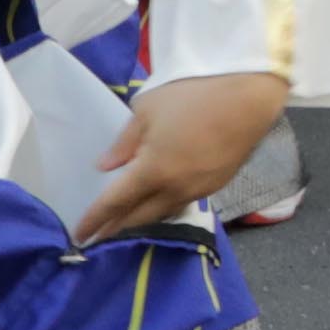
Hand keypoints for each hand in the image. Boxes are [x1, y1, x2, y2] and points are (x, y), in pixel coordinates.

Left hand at [74, 68, 289, 243]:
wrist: (249, 96)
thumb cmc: (192, 94)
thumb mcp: (146, 110)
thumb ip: (125, 142)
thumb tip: (106, 166)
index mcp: (153, 171)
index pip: (115, 203)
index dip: (94, 220)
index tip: (79, 235)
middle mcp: (175, 189)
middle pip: (139, 216)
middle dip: (116, 226)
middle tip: (99, 233)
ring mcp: (199, 190)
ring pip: (163, 213)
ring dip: (142, 219)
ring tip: (126, 220)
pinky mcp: (218, 185)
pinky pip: (183, 202)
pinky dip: (165, 206)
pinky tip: (159, 201)